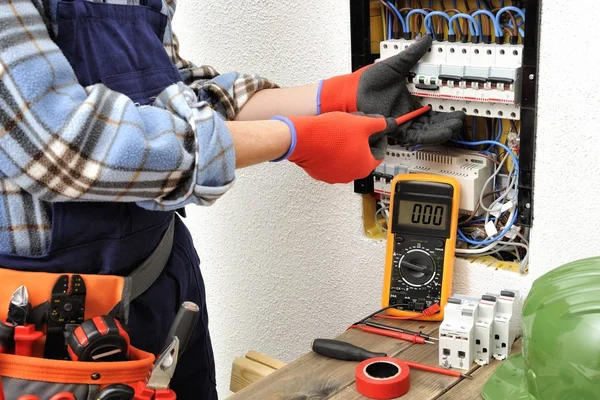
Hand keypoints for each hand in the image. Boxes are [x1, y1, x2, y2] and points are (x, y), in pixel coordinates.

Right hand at [272, 113, 396, 183]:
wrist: (303, 139)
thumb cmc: (330, 134)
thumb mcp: (361, 123)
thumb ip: (379, 124)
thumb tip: (387, 124)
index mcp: (365, 166)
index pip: (379, 153)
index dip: (378, 138)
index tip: (373, 130)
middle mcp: (351, 175)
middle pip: (363, 157)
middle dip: (361, 142)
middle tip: (355, 129)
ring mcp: (335, 177)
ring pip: (346, 160)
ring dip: (346, 148)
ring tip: (340, 133)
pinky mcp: (321, 174)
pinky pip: (331, 163)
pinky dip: (332, 153)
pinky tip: (328, 141)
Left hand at [318, 35, 463, 144]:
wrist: (354, 92)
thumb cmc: (369, 81)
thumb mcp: (396, 65)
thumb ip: (412, 55)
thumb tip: (425, 40)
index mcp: (409, 100)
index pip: (432, 108)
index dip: (446, 110)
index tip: (458, 108)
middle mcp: (407, 113)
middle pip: (433, 122)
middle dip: (448, 122)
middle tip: (459, 118)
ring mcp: (402, 121)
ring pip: (427, 130)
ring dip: (442, 129)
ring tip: (455, 126)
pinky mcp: (396, 128)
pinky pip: (415, 136)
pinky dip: (429, 135)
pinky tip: (441, 132)